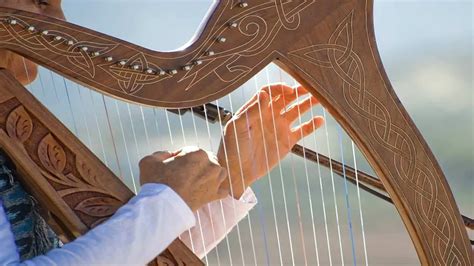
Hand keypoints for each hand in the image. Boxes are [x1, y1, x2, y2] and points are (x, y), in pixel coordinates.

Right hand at [139, 146, 228, 210]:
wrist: (163, 208)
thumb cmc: (156, 183)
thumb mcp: (149, 160)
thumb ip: (160, 153)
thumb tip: (168, 156)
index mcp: (197, 153)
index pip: (189, 151)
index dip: (179, 158)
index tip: (173, 166)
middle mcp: (210, 164)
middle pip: (205, 160)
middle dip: (196, 166)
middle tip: (183, 176)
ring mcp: (215, 180)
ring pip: (217, 173)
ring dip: (209, 175)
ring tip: (195, 182)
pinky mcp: (215, 195)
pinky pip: (222, 190)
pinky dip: (216, 190)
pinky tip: (207, 192)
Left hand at [217, 84, 323, 198]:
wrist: (237, 171)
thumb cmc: (232, 147)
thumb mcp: (237, 126)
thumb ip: (251, 110)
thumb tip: (264, 93)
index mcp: (256, 109)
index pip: (271, 92)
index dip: (280, 88)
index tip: (290, 90)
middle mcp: (270, 114)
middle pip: (287, 97)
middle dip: (299, 91)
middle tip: (311, 88)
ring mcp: (280, 127)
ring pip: (297, 110)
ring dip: (308, 104)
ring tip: (320, 99)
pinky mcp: (287, 141)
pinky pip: (302, 129)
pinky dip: (312, 124)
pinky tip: (320, 120)